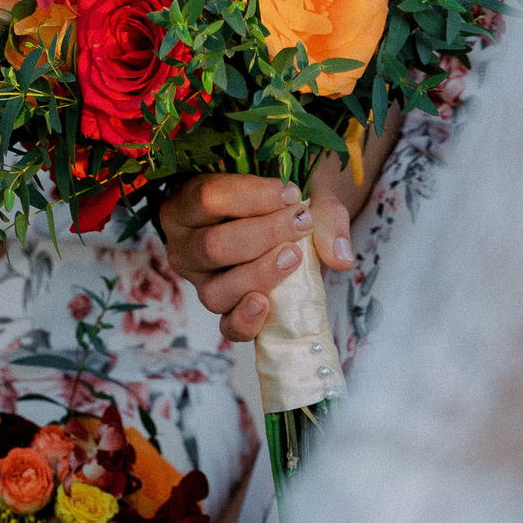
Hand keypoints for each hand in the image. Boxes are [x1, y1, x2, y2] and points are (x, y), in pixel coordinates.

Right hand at [157, 172, 353, 343]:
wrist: (278, 229)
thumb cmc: (275, 204)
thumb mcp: (298, 193)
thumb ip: (323, 213)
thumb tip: (339, 257)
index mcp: (186, 206)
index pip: (207, 198)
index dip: (252, 196)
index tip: (292, 194)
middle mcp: (183, 247)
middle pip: (213, 246)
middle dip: (263, 234)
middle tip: (300, 222)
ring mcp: (200, 284)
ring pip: (217, 290)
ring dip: (259, 274)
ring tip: (293, 257)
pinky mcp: (223, 312)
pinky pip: (227, 328)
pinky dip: (247, 320)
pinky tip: (267, 304)